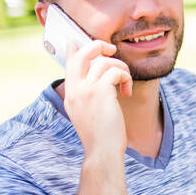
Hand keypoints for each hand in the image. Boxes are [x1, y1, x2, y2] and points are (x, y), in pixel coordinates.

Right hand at [63, 38, 131, 156]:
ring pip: (104, 61)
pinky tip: (127, 91)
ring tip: (125, 82)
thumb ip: (87, 96)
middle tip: (111, 50)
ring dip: (121, 68)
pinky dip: (126, 78)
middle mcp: (74, 89)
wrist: (103, 151)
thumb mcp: (87, 114)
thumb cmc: (101, 136)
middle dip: (98, 45)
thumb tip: (100, 81)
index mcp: (70, 95)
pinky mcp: (100, 91)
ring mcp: (86, 89)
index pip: (68, 64)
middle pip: (82, 53)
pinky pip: (116, 72)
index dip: (73, 50)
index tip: (75, 42)